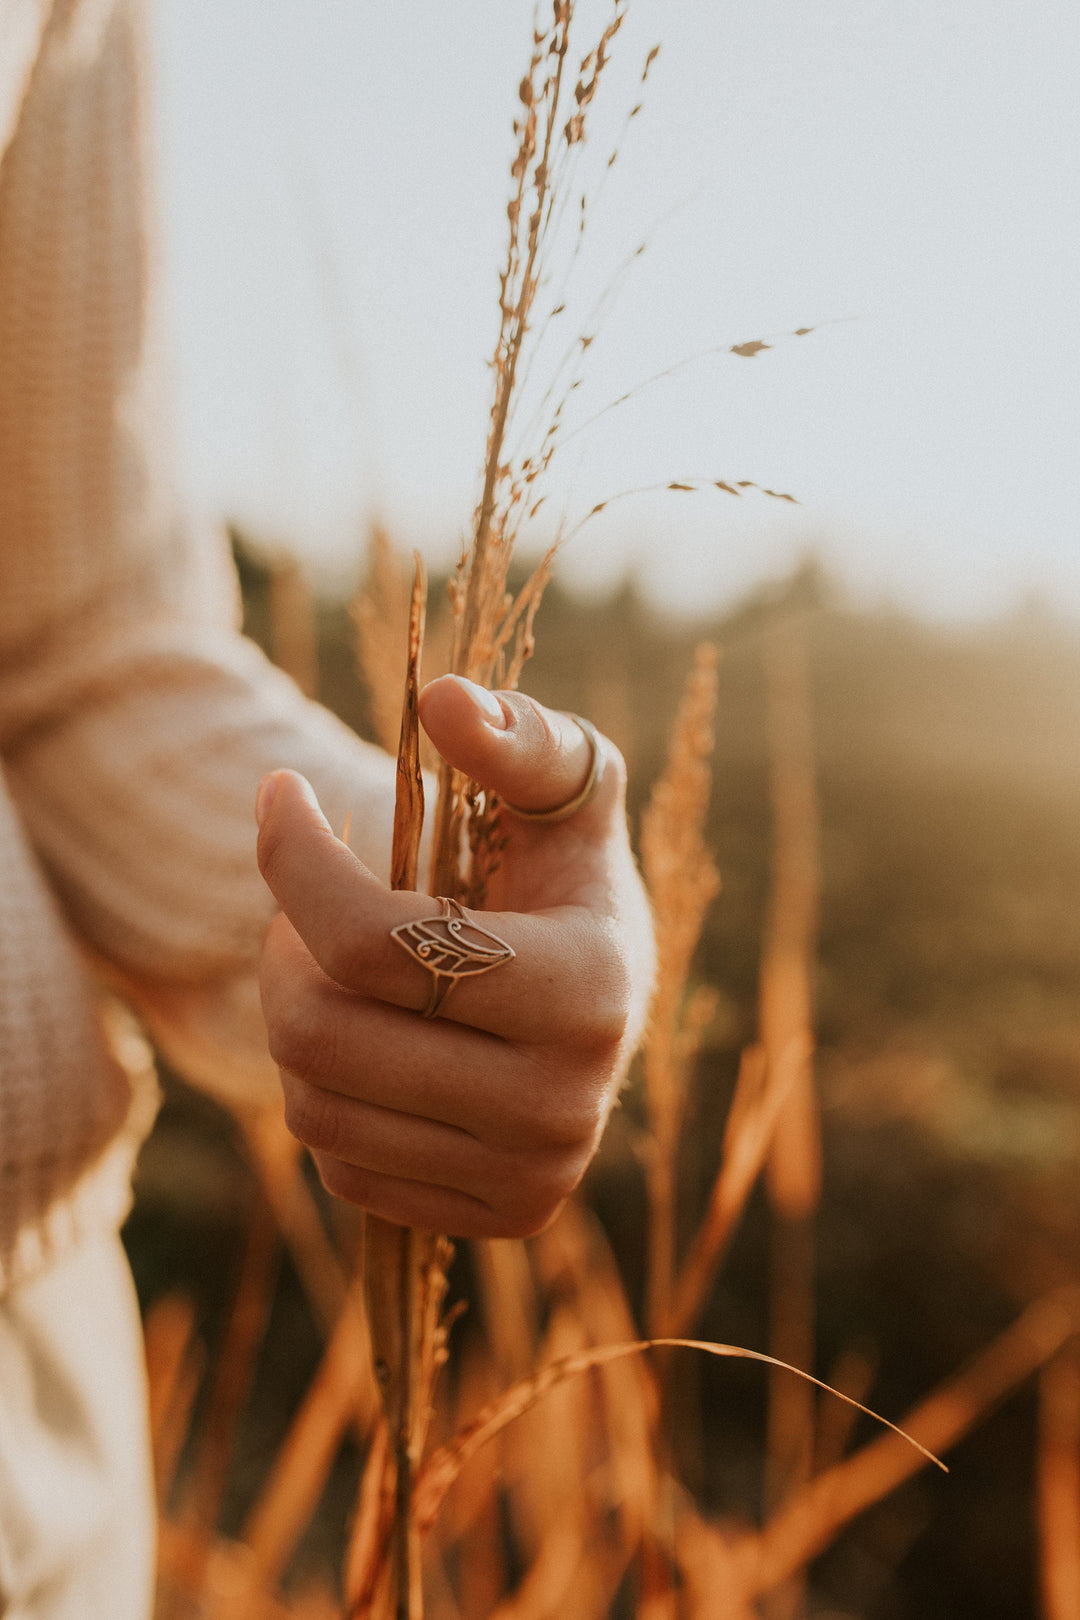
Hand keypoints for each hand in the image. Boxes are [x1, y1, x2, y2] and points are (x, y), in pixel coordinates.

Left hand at [255, 675, 654, 1237]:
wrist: (607, 998)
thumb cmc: (566, 872)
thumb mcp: (565, 785)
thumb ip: (518, 734)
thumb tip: (443, 701)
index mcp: (588, 987)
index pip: (374, 944)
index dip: (294, 860)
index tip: (280, 795)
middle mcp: (569, 1102)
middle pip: (323, 1035)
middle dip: (284, 954)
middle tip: (300, 912)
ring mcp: (535, 1175)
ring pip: (316, 1107)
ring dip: (299, 1021)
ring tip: (333, 972)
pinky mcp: (502, 1217)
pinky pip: (342, 1170)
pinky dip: (332, 1094)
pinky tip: (372, 1044)